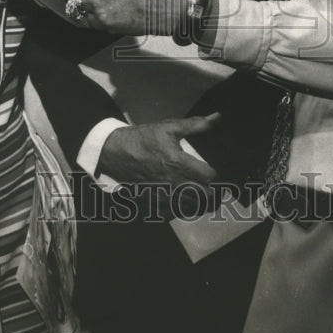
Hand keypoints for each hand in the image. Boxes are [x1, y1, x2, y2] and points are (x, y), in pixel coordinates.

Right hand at [99, 114, 222, 216]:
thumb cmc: (143, 139)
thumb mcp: (168, 127)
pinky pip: (176, 214)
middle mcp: (173, 183)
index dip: (215, 175)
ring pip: (193, 209)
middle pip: (206, 197)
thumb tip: (217, 117)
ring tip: (204, 196)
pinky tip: (185, 201)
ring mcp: (163, 197)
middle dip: (215, 194)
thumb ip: (195, 125)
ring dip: (202, 203)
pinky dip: (184, 210)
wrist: (115, 153)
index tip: (214, 172)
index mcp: (179, 163)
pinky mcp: (154, 205)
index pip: (210, 177)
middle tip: (217, 189)